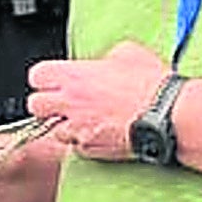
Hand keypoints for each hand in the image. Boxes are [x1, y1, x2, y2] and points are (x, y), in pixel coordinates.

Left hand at [30, 40, 169, 163]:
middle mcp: (69, 103)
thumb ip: (105, 58)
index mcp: (74, 76)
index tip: (56, 79)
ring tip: (88, 120)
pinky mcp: (90, 149)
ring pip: (54, 130)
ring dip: (67, 125)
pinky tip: (102, 132)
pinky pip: (77, 147)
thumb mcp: (128, 53)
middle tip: (65, 102)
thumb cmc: (150, 84)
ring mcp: (77, 128)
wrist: (166, 114)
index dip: (46, 77)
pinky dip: (85, 141)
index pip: (37, 75)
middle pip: (35, 105)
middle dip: (47, 104)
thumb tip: (103, 63)